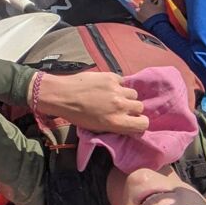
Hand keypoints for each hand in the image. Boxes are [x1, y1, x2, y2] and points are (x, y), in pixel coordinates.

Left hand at [33, 71, 147, 133]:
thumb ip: (115, 126)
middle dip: (132, 108)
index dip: (139, 122)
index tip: (132, 120)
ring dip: (125, 95)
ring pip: (133, 93)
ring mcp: (117, 90)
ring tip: (113, 96)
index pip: (144, 123)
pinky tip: (106, 86)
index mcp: (117, 122)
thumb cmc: (76, 114)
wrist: (61, 95)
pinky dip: (117, 84)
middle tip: (120, 107)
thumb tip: (127, 124)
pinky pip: (122, 81)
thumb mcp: (96, 128)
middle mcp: (120, 106)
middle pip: (139, 107)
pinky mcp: (111, 77)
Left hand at [136, 0, 166, 22]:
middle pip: (143, 2)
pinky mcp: (138, 19)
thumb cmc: (159, 14)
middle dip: (148, 3)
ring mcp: (138, 13)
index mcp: (145, 2)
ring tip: (150, 11)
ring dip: (144, 8)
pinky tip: (147, 16)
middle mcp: (140, 7)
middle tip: (154, 7)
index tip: (158, 2)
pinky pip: (139, 14)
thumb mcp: (162, 5)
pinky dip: (142, 14)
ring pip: (140, 8)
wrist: (156, 25)